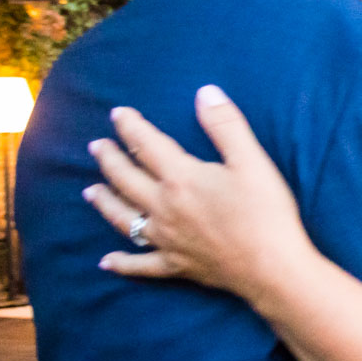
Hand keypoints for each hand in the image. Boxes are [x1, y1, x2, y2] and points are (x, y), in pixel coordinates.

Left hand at [84, 86, 313, 301]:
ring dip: (105, 202)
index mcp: (181, 178)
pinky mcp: (176, 265)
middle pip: (126, 180)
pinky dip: (122, 263)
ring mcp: (166, 239)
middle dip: (109, 160)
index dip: (130, 127)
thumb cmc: (265, 212)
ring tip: (89, 192)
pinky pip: (141, 264)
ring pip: (124, 219)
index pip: (146, 145)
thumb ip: (225, 125)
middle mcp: (164, 208)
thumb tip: (204, 92)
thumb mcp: (251, 161)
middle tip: (96, 146)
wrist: (272, 268)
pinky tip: (107, 262)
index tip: (117, 114)